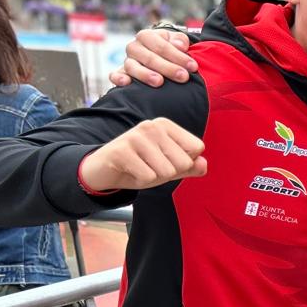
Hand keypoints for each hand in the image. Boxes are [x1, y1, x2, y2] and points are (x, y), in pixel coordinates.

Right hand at [78, 118, 206, 190]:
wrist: (103, 171)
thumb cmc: (139, 166)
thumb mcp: (168, 167)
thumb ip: (190, 166)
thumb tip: (204, 164)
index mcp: (166, 126)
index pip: (197, 148)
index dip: (184, 163)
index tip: (164, 160)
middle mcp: (152, 126)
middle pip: (184, 162)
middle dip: (168, 173)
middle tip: (149, 166)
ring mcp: (136, 136)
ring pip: (167, 171)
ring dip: (154, 177)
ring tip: (139, 168)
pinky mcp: (122, 151)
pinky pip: (149, 176)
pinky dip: (140, 180)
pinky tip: (129, 171)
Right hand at [107, 29, 196, 88]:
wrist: (158, 55)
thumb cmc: (170, 48)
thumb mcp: (176, 40)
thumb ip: (180, 40)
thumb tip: (181, 46)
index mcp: (147, 36)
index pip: (161, 45)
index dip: (178, 56)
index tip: (193, 66)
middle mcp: (134, 47)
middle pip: (149, 57)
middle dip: (168, 68)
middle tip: (183, 77)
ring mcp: (127, 61)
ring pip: (133, 67)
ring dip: (146, 75)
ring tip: (159, 82)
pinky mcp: (121, 73)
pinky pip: (114, 75)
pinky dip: (118, 78)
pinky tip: (126, 83)